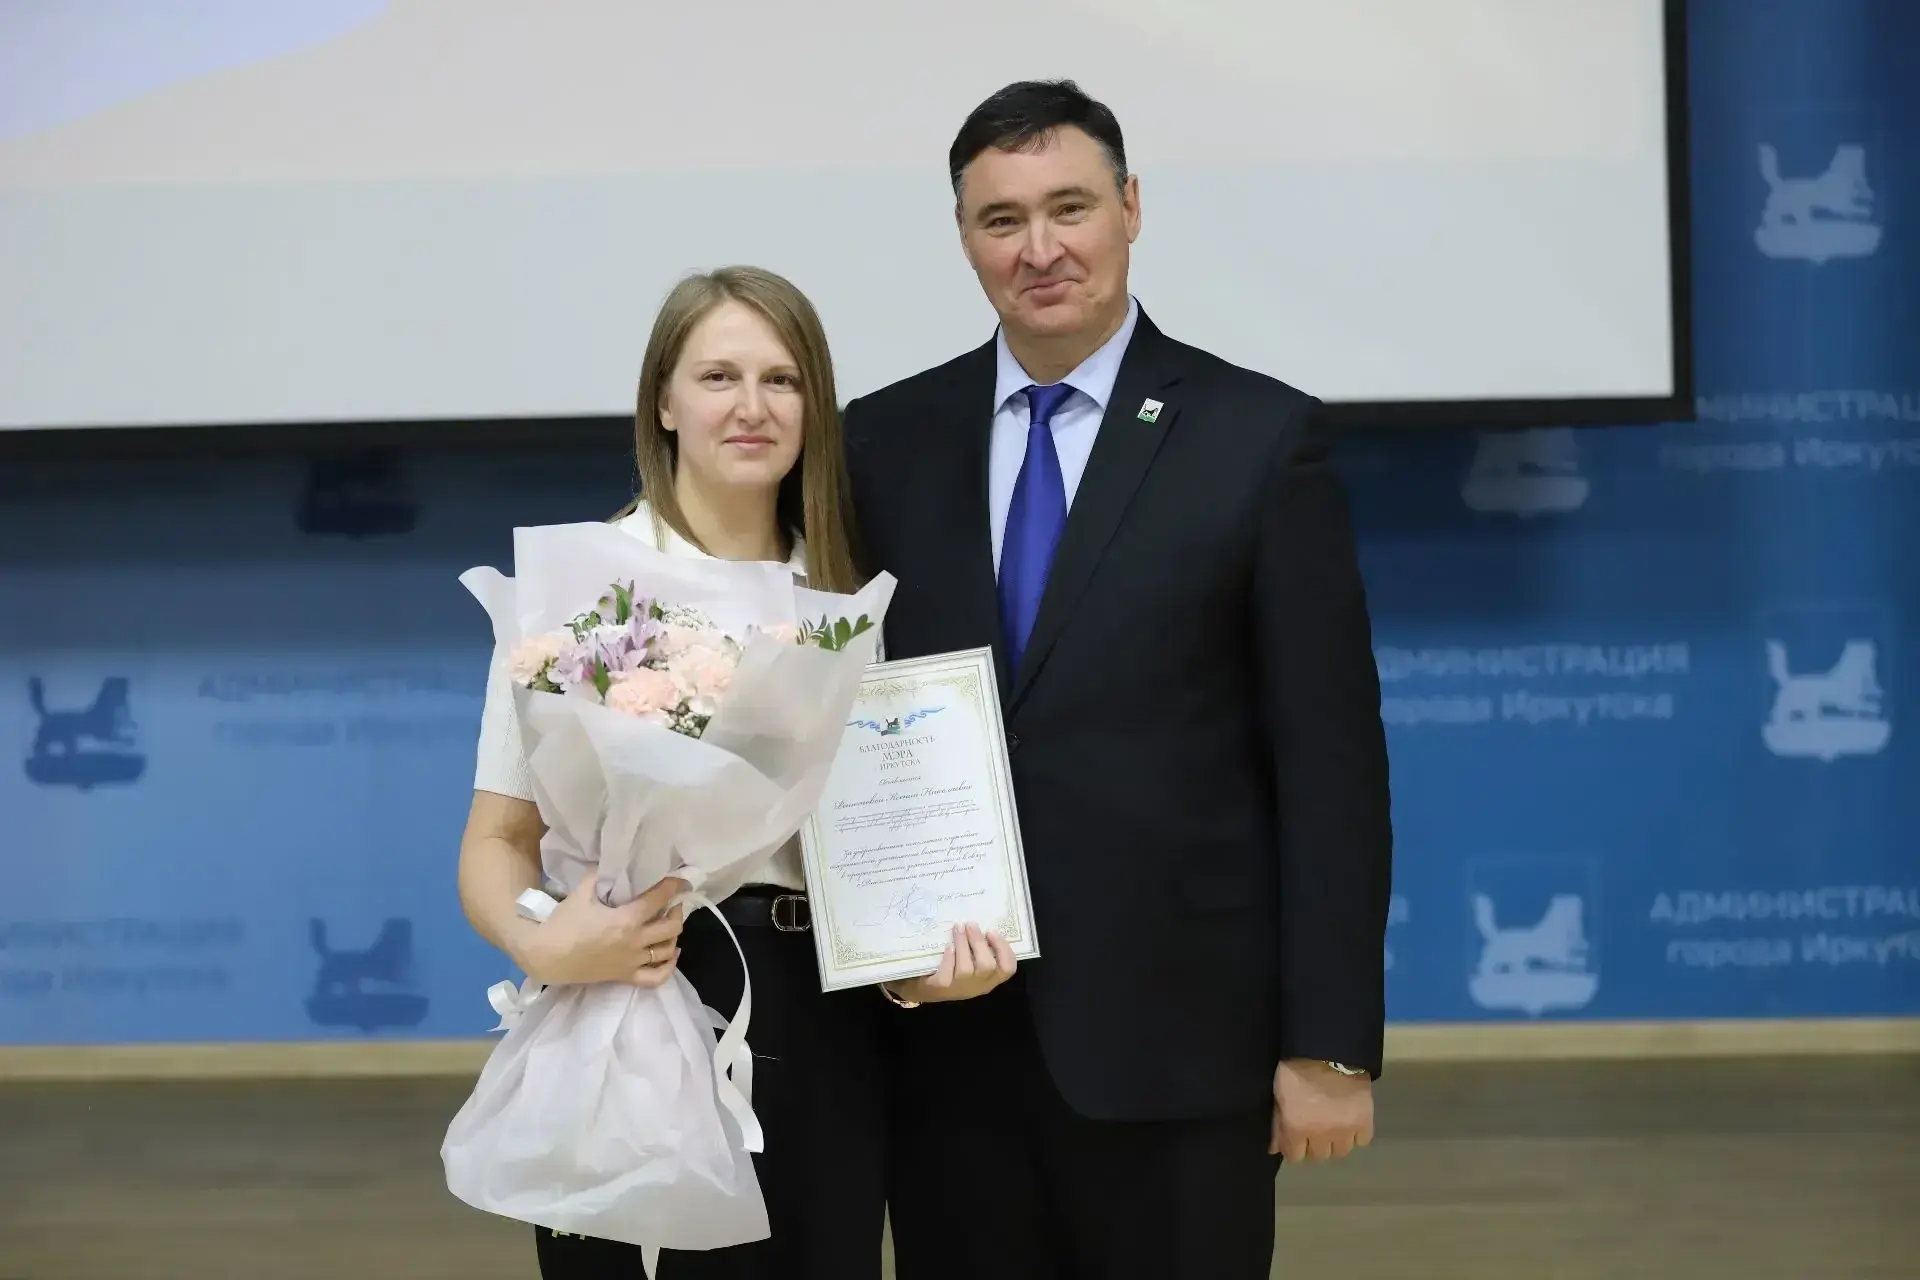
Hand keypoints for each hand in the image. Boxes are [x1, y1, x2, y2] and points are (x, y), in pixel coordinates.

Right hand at [513, 874, 688, 988]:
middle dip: (677, 912)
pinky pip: (655, 978)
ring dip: (674, 937)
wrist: (546, 955)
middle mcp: (635, 942)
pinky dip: (668, 968)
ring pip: (667, 951)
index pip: (658, 899)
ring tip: (670, 925)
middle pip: (671, 928)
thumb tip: (608, 863)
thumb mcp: (582, 892)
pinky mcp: (624, 976)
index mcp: (627, 919)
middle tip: (673, 903)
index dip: (673, 887)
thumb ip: (598, 877)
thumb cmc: (563, 923)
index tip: (680, 880)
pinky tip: (671, 956)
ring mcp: (631, 962)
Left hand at [884, 923, 1015, 1003]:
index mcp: (989, 978)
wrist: (923, 986)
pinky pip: (947, 972)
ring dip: (963, 944)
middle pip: (988, 966)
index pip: (1008, 969)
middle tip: (971, 924)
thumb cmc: (953, 969)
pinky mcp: (942, 987)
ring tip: (958, 928)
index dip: (1004, 949)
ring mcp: (959, 988)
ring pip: (967, 969)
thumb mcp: (971, 962)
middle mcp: (978, 986)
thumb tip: (980, 924)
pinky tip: (947, 946)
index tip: (992, 931)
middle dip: (979, 942)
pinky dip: (949, 957)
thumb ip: (979, 949)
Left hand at [1270, 1058, 1373, 1162]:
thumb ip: (1278, 1124)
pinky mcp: (1365, 1121)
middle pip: (1319, 1156)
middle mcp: (1321, 1135)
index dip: (1294, 1147)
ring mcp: (1345, 1130)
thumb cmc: (1296, 1068)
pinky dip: (1356, 1134)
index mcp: (1296, 1128)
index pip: (1295, 1156)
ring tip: (1333, 1125)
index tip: (1296, 1136)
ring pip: (1341, 1152)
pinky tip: (1349, 1121)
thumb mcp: (1279, 1095)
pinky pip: (1362, 1140)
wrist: (1329, 1048)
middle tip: (1315, 1128)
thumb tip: (1275, 1149)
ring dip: (1335, 1142)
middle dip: (1314, 1144)